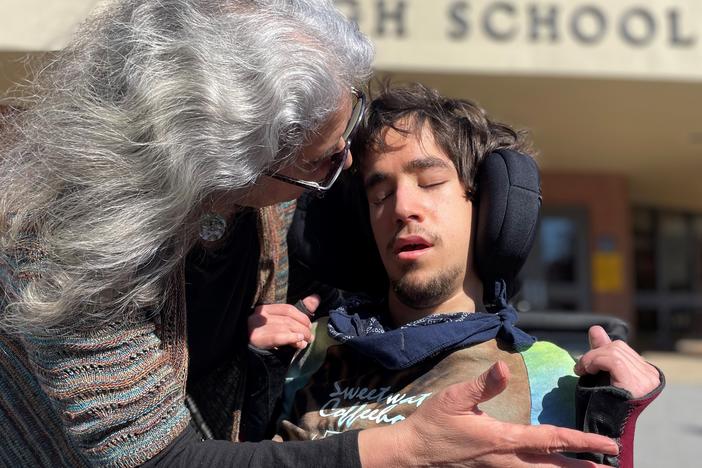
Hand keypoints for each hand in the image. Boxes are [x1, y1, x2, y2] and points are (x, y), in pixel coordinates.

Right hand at [247, 295, 319, 349]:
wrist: (248, 356)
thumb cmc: (267, 339)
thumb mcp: (282, 325)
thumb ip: (298, 313)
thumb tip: (316, 298)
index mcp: (266, 309)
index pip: (287, 309)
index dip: (302, 317)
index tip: (309, 326)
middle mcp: (260, 315)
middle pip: (287, 319)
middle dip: (302, 328)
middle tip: (309, 337)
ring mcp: (256, 326)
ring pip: (284, 327)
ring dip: (299, 335)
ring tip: (305, 342)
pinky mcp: (256, 338)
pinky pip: (276, 336)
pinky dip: (290, 338)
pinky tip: (298, 341)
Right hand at [359, 361, 618, 467]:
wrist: (413, 454)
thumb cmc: (433, 424)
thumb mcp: (453, 398)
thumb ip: (482, 384)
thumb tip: (504, 367)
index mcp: (502, 439)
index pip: (550, 440)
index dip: (580, 441)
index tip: (606, 444)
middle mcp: (506, 460)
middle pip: (553, 467)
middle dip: (584, 466)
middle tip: (612, 465)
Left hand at [574, 325, 659, 397]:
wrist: (605, 430)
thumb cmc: (602, 404)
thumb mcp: (601, 374)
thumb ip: (601, 352)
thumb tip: (595, 329)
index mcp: (647, 373)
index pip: (621, 348)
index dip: (600, 351)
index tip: (586, 364)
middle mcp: (650, 376)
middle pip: (618, 347)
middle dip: (594, 354)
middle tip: (581, 369)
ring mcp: (645, 380)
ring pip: (613, 351)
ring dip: (591, 359)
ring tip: (582, 372)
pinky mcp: (636, 383)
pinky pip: (612, 360)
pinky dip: (594, 361)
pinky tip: (586, 372)